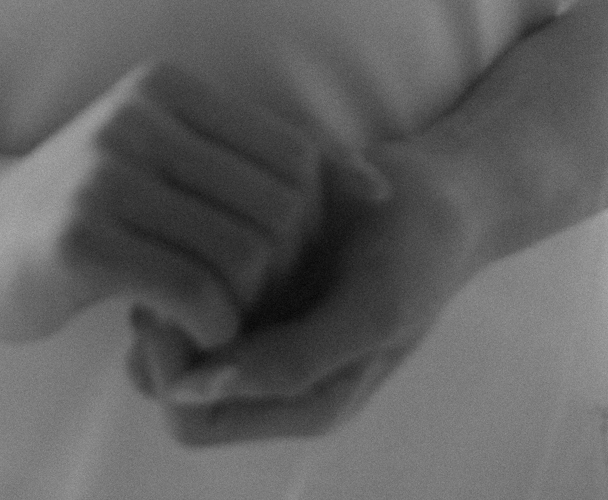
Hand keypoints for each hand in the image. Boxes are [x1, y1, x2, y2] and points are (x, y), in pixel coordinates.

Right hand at [0, 60, 346, 350]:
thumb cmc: (93, 207)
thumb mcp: (170, 160)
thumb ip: (259, 166)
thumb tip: (380, 188)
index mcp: (169, 87)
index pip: (294, 154)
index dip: (317, 224)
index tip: (296, 270)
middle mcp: (141, 116)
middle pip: (279, 206)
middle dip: (288, 273)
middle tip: (261, 308)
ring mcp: (108, 173)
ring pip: (244, 253)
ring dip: (250, 309)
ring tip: (226, 323)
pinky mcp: (85, 238)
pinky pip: (196, 291)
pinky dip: (215, 329)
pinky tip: (195, 336)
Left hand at [124, 136, 485, 445]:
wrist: (446, 189)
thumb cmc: (418, 252)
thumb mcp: (372, 309)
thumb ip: (294, 361)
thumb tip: (193, 390)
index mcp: (301, 403)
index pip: (190, 419)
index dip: (169, 369)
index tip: (173, 298)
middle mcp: (271, 374)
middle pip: (169, 380)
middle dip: (161, 322)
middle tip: (170, 251)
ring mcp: (263, 324)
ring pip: (176, 329)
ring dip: (172, 282)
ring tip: (189, 228)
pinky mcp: (260, 277)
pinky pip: (197, 281)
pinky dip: (191, 251)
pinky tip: (207, 210)